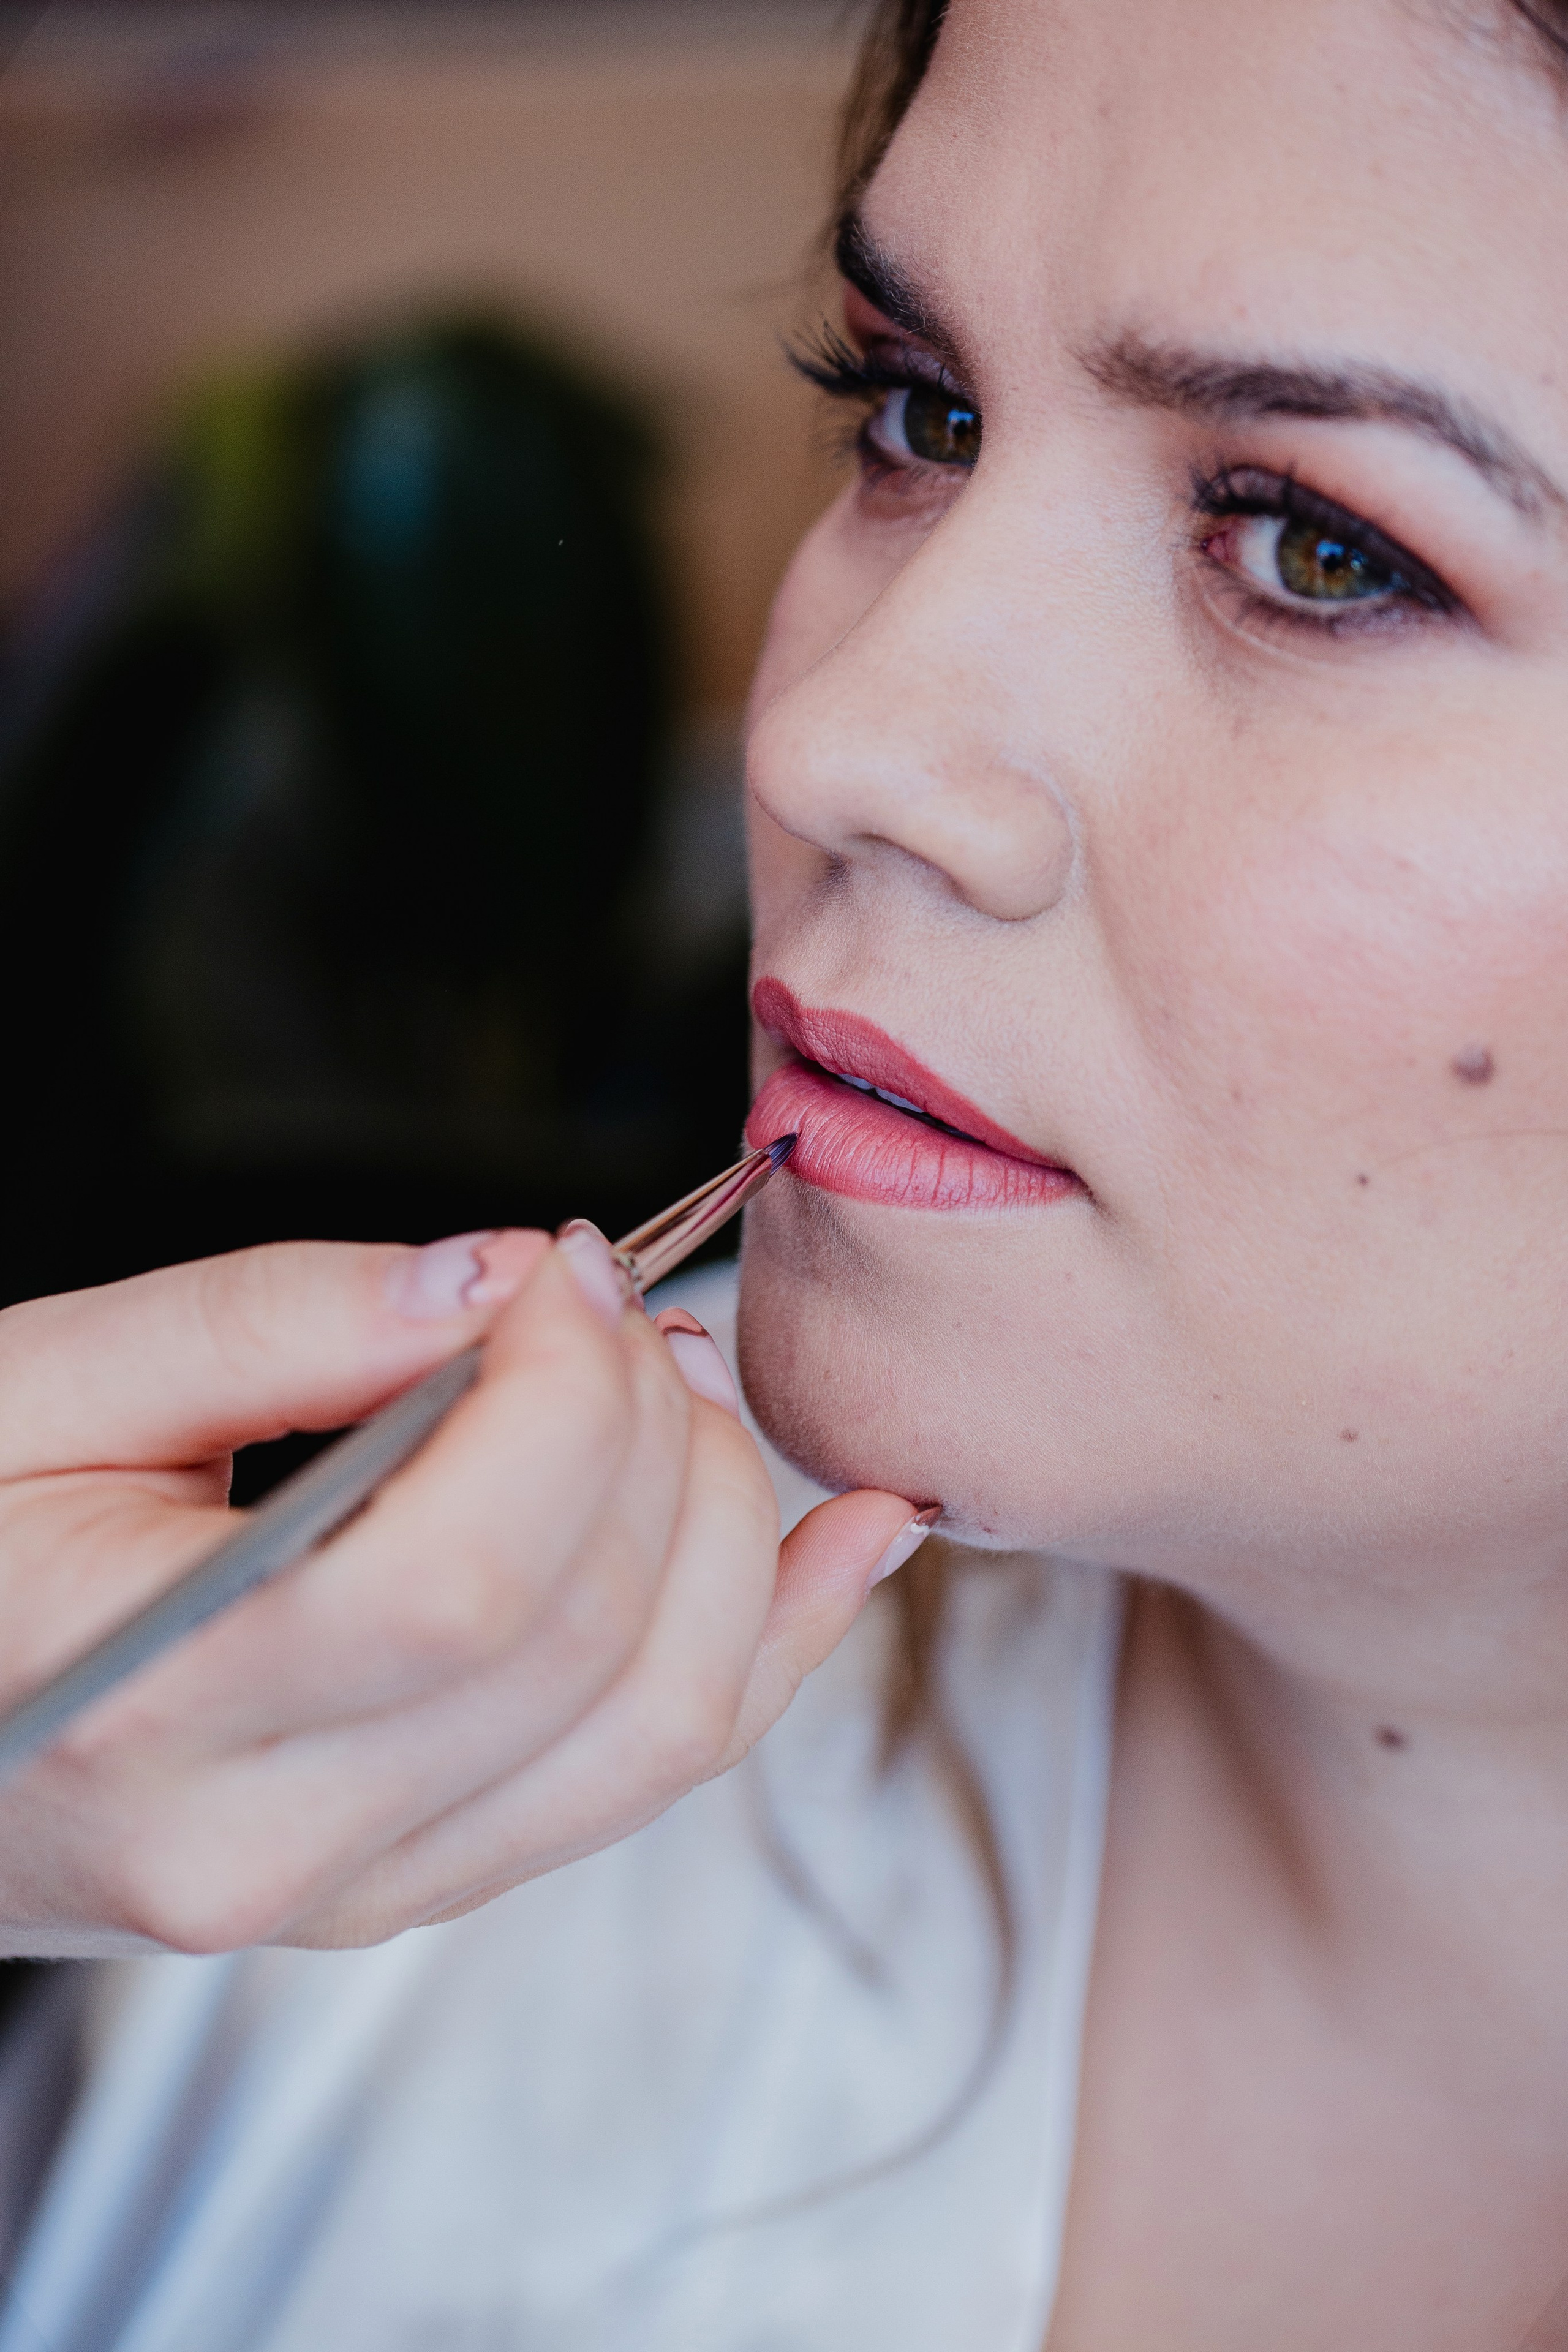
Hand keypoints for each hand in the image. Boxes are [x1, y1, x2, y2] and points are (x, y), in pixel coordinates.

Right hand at [0, 1231, 925, 1954]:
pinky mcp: (418, 1882)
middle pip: (592, 1640)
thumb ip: (265, 1321)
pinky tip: (845, 1540)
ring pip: (662, 1728)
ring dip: (727, 1523)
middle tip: (608, 1299)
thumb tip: (494, 1278)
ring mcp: (362, 1896)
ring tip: (682, 1382)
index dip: (562, 1394)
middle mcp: (276, 1855)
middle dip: (651, 1428)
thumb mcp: (31, 1393)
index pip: (467, 1574)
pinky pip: (649, 1774)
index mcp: (157, 1724)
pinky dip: (771, 1644)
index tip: (560, 1267)